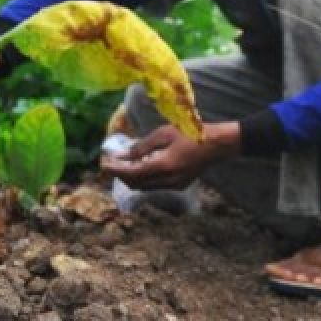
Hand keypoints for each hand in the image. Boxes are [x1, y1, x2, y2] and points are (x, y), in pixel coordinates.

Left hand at [100, 121, 239, 189]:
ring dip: (132, 178)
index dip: (115, 169)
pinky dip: (144, 179)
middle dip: (120, 175)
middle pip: (136, 183)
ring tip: (123, 165)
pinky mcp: (180, 185)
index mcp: (164, 165)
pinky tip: (142, 167)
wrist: (217, 145)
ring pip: (145, 187)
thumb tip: (123, 156)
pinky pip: (155, 186)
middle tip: (111, 164)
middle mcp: (168, 180)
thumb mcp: (164, 134)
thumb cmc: (191, 133)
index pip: (132, 172)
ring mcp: (175, 185)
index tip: (103, 163)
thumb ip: (142, 146)